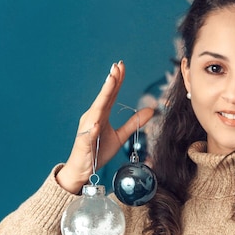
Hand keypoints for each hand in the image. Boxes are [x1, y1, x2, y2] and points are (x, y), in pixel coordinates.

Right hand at [57, 61, 154, 192]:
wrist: (82, 169)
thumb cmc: (98, 151)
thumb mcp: (120, 136)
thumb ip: (133, 123)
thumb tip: (151, 110)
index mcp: (101, 114)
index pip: (110, 95)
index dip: (117, 80)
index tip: (122, 66)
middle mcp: (93, 117)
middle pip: (103, 97)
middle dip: (111, 81)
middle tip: (117, 66)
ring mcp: (87, 128)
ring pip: (96, 110)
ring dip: (103, 95)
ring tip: (110, 82)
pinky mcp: (84, 142)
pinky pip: (89, 134)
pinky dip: (93, 128)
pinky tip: (97, 122)